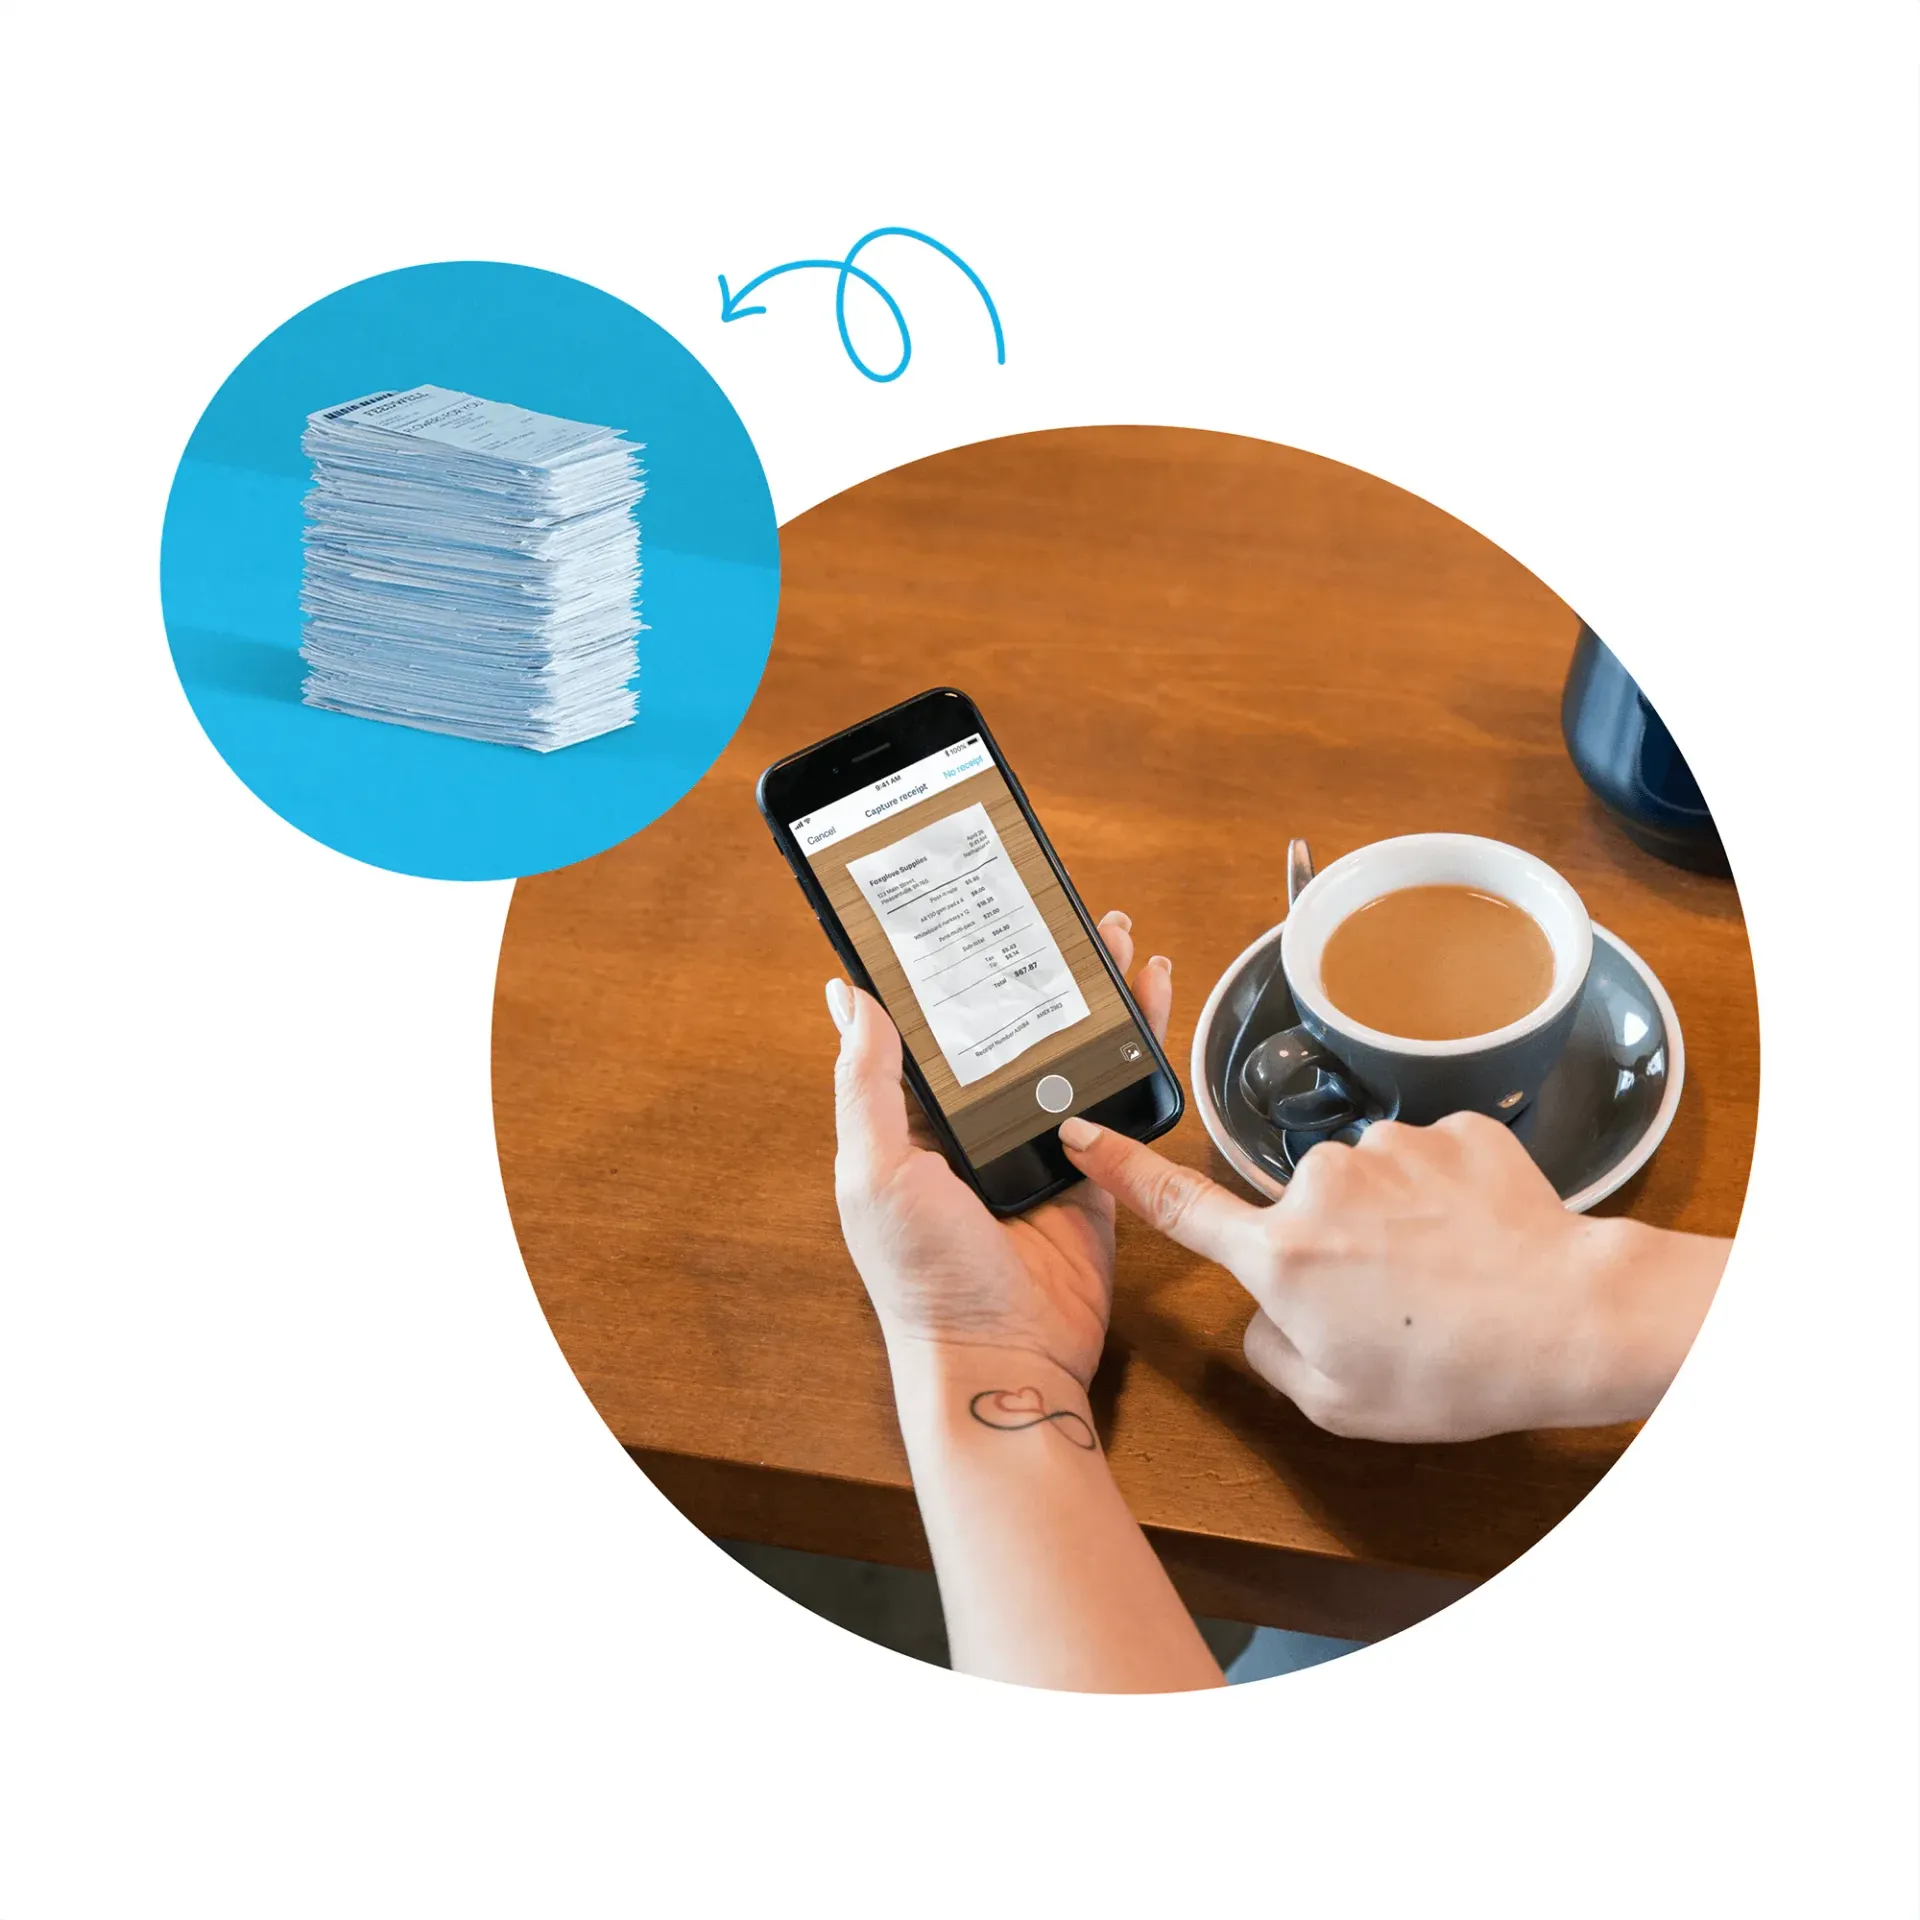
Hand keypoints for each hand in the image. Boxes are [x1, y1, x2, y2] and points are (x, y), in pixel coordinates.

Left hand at [827, 912, 1172, 1386]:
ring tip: (1109, 930)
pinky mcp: (1092, 1166)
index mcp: (912, 1120)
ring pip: (1067, 1046)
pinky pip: (1116, 1093)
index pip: (927, 1025)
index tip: (961, 907)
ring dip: (1090, 988)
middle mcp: (973, 1126)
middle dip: (1031, 965)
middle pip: (1007, 1023)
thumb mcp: (876, 1170)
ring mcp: (1035, 1143)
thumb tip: (848, 997)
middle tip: (1052, 904)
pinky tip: (1151, 994)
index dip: (945, 967)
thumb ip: (867, 1084)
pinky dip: (1135, 1043)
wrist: (1004, 1357)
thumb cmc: (925, 1275)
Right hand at [1059, 1109, 1726, 1440]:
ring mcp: (1390, 1146)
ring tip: (1453, 1279)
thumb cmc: (1454, 1372)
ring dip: (1400, 1222)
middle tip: (1398, 1306)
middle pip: (1304, 1213)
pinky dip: (1452, 1199)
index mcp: (1279, 1253)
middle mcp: (1320, 1182)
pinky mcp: (1453, 1127)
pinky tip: (1484, 1242)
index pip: (1178, 1205)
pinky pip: (1432, 1162)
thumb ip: (1271, 1353)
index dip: (1121, 1170)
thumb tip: (1264, 1313)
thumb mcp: (1337, 1403)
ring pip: (1374, 1184)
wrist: (1571, 1318)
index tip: (1081, 1132)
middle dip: (1335, 1248)